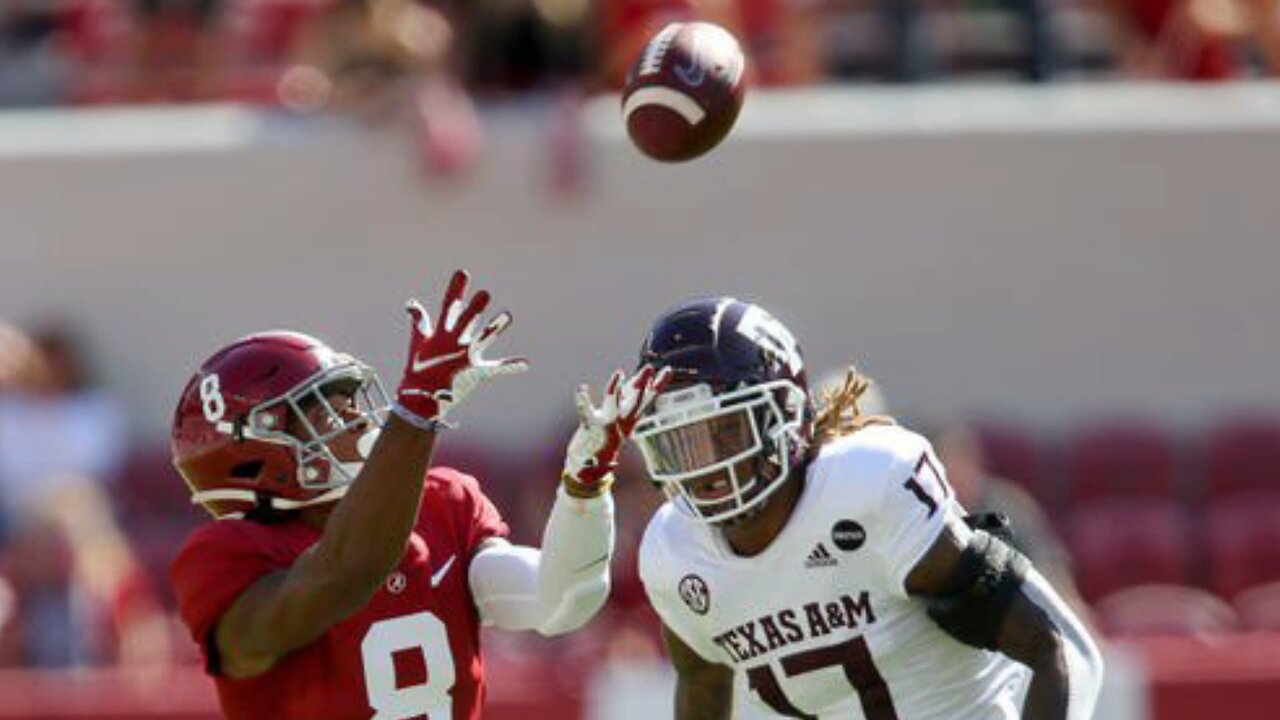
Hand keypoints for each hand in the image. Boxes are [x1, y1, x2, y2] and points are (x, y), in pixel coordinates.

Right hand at [394, 270, 527, 428]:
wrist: (421, 398)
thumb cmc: (420, 368)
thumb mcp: (419, 342)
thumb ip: (420, 321)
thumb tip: (411, 303)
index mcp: (441, 334)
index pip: (448, 307)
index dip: (456, 290)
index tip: (463, 273)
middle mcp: (455, 343)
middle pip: (467, 321)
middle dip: (475, 308)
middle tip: (485, 294)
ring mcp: (467, 357)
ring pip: (484, 338)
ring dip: (495, 328)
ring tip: (508, 316)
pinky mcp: (477, 372)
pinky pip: (497, 369)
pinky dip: (511, 366)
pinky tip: (526, 364)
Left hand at [562, 366, 671, 496]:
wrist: (590, 465)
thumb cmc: (606, 437)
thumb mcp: (621, 417)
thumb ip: (628, 397)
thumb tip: (641, 379)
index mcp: (630, 420)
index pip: (647, 399)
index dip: (658, 384)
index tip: (667, 370)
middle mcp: (621, 423)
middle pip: (635, 402)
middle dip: (642, 385)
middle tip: (649, 368)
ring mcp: (606, 425)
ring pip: (614, 407)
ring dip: (616, 390)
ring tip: (619, 373)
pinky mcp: (589, 427)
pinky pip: (586, 411)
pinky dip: (583, 400)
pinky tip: (581, 389)